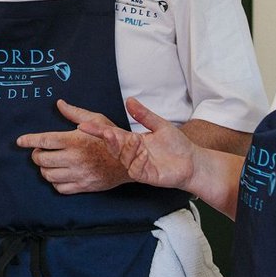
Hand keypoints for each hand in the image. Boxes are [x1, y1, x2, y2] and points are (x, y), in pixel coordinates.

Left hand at [14, 99, 130, 193]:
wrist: (131, 161)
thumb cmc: (113, 138)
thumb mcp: (96, 120)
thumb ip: (74, 113)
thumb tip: (59, 104)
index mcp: (75, 140)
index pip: (44, 140)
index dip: (29, 140)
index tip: (20, 141)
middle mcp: (74, 158)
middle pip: (42, 160)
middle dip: (37, 155)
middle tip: (41, 151)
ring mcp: (78, 174)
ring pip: (48, 175)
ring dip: (45, 169)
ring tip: (50, 162)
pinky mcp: (83, 186)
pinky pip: (60, 188)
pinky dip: (55, 182)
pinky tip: (60, 174)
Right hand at [78, 97, 196, 191]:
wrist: (192, 161)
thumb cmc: (176, 145)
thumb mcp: (159, 125)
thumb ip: (143, 114)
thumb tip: (129, 100)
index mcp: (132, 141)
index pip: (111, 135)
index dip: (97, 131)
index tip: (83, 125)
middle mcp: (132, 154)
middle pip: (114, 148)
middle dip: (110, 140)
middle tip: (108, 132)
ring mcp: (138, 166)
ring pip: (124, 159)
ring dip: (127, 149)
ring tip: (134, 140)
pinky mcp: (147, 176)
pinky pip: (136, 171)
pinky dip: (138, 162)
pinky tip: (144, 154)